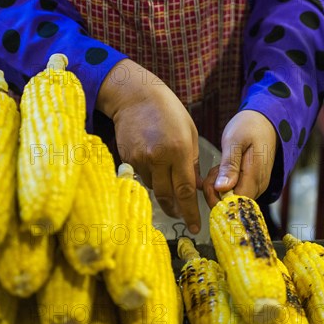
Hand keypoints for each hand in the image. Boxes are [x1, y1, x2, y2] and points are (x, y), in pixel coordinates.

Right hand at [96, 59, 200, 233]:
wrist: (134, 97)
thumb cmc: (168, 111)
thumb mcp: (190, 133)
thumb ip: (192, 162)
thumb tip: (194, 187)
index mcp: (179, 151)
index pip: (185, 191)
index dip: (190, 212)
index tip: (196, 226)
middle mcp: (158, 158)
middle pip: (167, 196)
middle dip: (176, 210)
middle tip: (183, 216)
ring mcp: (140, 160)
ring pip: (153, 188)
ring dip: (163, 191)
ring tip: (168, 182)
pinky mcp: (127, 159)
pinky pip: (141, 178)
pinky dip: (150, 179)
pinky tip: (154, 167)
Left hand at [202, 110, 276, 207]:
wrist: (264, 121)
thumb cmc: (249, 127)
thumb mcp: (234, 141)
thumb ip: (229, 166)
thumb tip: (222, 189)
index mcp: (255, 177)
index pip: (235, 203)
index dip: (218, 199)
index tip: (210, 183)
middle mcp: (259, 186)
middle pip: (232, 203)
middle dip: (215, 191)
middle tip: (214, 170)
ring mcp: (257, 186)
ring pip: (231, 198)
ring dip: (218, 186)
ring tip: (219, 166)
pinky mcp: (253, 184)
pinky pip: (235, 191)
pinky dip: (224, 182)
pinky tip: (224, 169)